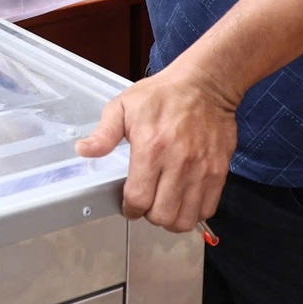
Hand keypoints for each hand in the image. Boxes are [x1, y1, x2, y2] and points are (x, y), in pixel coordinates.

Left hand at [76, 59, 238, 232]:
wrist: (204, 85)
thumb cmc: (163, 95)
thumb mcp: (123, 106)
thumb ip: (103, 133)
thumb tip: (83, 150)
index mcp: (151, 148)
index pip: (138, 199)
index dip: (129, 208)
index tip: (128, 204)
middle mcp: (178, 163)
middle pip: (162, 215)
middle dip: (149, 215)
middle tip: (147, 203)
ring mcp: (202, 169)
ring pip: (185, 218)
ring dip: (171, 218)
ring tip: (164, 205)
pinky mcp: (219, 171)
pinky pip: (207, 209)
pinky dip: (193, 212)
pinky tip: (183, 200)